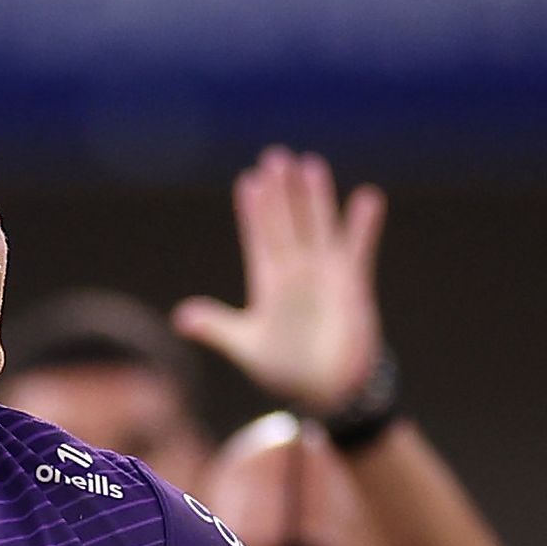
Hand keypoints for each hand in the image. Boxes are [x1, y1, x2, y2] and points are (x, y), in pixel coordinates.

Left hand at [172, 147, 386, 416]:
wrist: (328, 389)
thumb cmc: (286, 370)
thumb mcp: (246, 347)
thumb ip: (216, 327)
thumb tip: (179, 317)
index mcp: (268, 285)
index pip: (259, 239)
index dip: (254, 213)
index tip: (248, 182)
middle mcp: (295, 273)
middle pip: (286, 224)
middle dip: (281, 193)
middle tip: (275, 156)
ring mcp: (324, 276)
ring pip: (318, 228)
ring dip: (315, 199)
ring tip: (310, 166)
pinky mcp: (352, 286)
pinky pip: (358, 250)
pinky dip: (363, 227)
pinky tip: (367, 199)